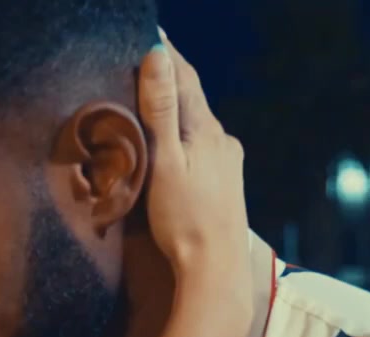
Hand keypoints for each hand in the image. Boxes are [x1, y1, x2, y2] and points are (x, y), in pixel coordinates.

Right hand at [138, 35, 249, 284]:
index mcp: (206, 129)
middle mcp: (222, 139)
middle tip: (142, 58)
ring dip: (177, 105)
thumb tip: (157, 57)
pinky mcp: (225, 181)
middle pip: (193, 97)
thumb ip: (161, 110)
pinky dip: (184, 131)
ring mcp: (227, 161)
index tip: (149, 31)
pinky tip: (174, 140)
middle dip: (169, 76)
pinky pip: (201, 143)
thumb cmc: (185, 220)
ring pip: (197, 121)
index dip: (166, 52)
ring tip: (152, 95)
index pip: (184, 76)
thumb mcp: (165, 161)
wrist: (215, 270)